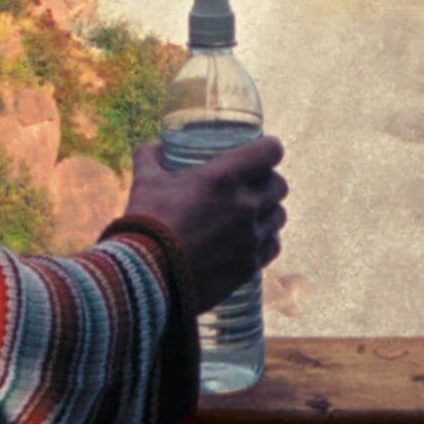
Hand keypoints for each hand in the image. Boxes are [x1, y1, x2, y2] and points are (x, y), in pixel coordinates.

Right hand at [120, 134, 285, 304]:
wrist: (146, 277)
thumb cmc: (146, 223)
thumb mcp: (145, 180)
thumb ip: (150, 156)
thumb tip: (157, 146)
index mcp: (224, 177)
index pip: (270, 151)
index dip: (268, 148)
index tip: (260, 151)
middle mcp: (245, 205)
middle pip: (279, 184)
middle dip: (268, 180)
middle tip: (252, 184)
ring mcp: (251, 238)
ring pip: (279, 215)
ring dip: (269, 210)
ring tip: (253, 213)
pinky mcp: (249, 266)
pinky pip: (273, 245)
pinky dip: (266, 239)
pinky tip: (252, 239)